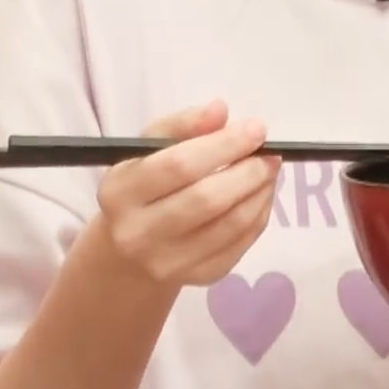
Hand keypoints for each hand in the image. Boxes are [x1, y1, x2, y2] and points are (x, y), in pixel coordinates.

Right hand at [89, 99, 280, 288]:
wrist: (129, 250)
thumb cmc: (142, 185)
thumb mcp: (147, 148)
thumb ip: (182, 125)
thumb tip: (220, 110)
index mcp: (119, 192)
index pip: (179, 166)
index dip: (223, 145)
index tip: (256, 128)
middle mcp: (137, 233)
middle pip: (206, 200)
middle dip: (248, 172)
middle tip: (270, 154)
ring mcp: (167, 263)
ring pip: (229, 226)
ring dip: (259, 194)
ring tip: (270, 171)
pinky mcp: (196, 279)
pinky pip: (239, 246)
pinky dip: (259, 217)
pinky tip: (261, 197)